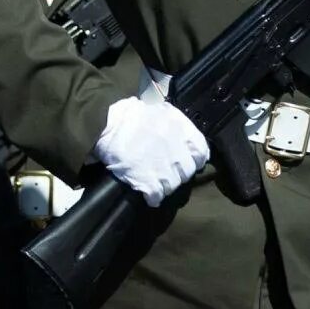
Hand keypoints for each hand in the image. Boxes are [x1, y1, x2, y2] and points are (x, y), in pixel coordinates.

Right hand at [94, 96, 208, 207]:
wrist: (108, 125)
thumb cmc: (130, 114)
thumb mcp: (160, 110)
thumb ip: (174, 123)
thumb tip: (180, 134)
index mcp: (182, 131)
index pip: (201, 152)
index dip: (195, 158)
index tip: (188, 160)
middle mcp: (178, 151)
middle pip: (187, 172)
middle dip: (178, 172)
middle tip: (166, 169)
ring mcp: (165, 169)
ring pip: (173, 186)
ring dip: (165, 185)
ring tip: (154, 181)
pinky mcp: (149, 183)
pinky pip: (157, 197)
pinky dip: (152, 198)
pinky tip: (147, 193)